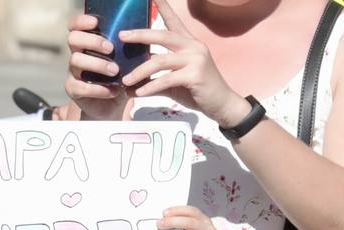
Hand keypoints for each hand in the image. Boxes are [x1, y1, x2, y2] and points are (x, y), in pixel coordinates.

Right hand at [65, 14, 129, 120]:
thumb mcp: (124, 63)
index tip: (96, 22)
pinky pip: (80, 87)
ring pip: (76, 60)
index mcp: (87, 44)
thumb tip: (144, 40)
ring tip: (115, 71)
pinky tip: (112, 91)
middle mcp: (77, 54)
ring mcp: (73, 72)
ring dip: (97, 64)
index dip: (82, 21)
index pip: (76, 26)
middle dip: (92, 41)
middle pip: (73, 39)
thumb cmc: (118, 79)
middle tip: (111, 48)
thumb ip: (127, 51)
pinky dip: (98, 89)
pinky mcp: (73, 90)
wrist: (112, 107)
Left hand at [119, 0, 249, 127]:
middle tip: (121, 36)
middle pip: (162, 35)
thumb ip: (155, 76)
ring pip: (160, 60)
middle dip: (140, 35)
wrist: (222, 105)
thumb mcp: (175, 80)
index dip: (163, 6)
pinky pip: (167, 79)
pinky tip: (140, 93)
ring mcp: (196, 59)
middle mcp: (193, 46)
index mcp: (188, 42)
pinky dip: (151, 87)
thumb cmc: (198, 91)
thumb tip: (131, 82)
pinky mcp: (195, 75)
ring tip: (126, 80)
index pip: (173, 20)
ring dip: (140, 71)